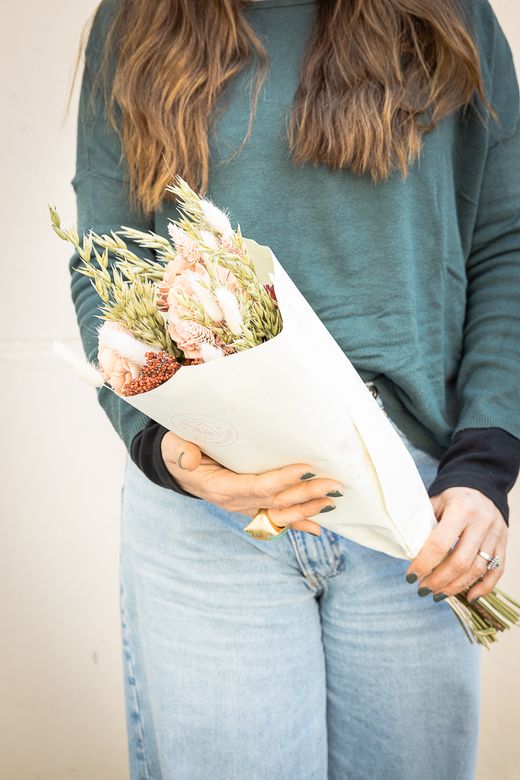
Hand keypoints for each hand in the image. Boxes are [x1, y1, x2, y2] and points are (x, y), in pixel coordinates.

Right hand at [160, 430, 343, 536]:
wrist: (177, 467)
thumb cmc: (179, 452)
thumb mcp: (174, 447)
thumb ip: (181, 452)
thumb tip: (190, 457)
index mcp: (220, 487)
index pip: (257, 486)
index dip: (282, 480)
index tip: (306, 469)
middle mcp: (235, 501)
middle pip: (275, 501)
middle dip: (306, 494)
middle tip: (332, 484)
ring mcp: (244, 506)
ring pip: (280, 512)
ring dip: (307, 509)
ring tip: (332, 501)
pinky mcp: (250, 505)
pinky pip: (275, 517)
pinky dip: (297, 523)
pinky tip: (318, 528)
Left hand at [405, 487, 506, 601]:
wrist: (482, 485)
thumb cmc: (454, 496)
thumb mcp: (436, 501)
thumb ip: (424, 523)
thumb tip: (407, 551)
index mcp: (461, 510)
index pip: (440, 544)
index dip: (424, 564)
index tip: (411, 576)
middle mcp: (481, 523)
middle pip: (460, 562)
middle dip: (439, 580)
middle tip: (422, 589)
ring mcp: (495, 534)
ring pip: (477, 570)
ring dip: (456, 587)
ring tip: (437, 594)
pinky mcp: (503, 543)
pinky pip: (497, 571)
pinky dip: (483, 587)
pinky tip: (468, 597)